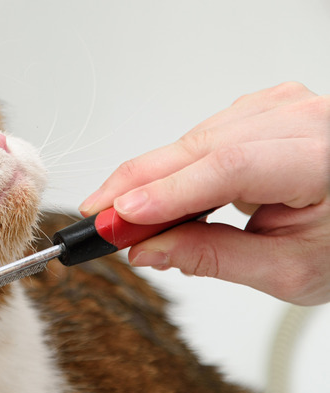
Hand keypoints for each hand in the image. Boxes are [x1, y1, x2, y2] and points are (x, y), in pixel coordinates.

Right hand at [80, 82, 329, 304]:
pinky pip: (200, 136)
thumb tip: (148, 249)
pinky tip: (163, 195)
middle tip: (101, 219)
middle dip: (139, 185)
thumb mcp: (288, 269)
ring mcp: (280, 107)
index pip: (232, 167)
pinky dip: (174, 168)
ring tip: (129, 219)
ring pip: (193, 139)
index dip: (169, 191)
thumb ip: (213, 258)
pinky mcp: (261, 109)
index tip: (121, 216)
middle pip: (201, 146)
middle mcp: (302, 119)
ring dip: (153, 179)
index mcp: (323, 158)